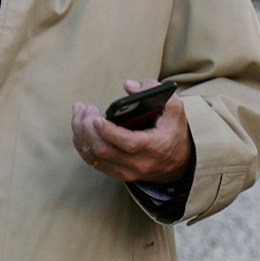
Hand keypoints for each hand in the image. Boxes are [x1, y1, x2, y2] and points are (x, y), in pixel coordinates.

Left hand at [71, 79, 192, 184]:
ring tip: (79, 113)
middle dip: (87, 127)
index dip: (108, 130)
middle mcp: (139, 163)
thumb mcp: (174, 109)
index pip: (128, 143)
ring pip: (94, 156)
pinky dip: (81, 144)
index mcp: (154, 147)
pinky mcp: (117, 173)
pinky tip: (79, 128)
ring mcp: (127, 171)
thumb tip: (129, 86)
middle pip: (103, 150)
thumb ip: (156, 91)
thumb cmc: (173, 132)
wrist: (180, 162)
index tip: (96, 116)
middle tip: (85, 109)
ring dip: (80, 133)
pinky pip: (92, 162)